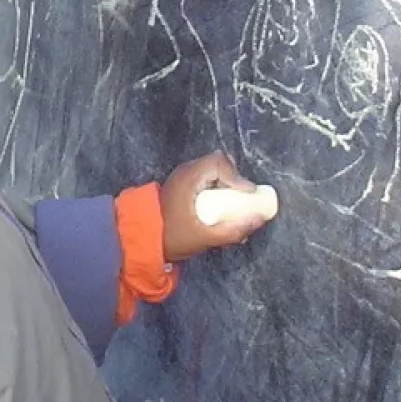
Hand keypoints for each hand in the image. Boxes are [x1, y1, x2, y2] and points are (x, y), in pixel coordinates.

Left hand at [159, 152, 277, 260]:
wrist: (140, 239)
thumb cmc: (172, 237)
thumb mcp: (205, 238)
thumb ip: (233, 230)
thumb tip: (260, 219)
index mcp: (189, 177)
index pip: (219, 162)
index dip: (237, 176)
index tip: (248, 195)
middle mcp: (185, 171)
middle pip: (217, 164)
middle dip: (234, 180)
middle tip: (242, 200)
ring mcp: (182, 177)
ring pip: (212, 171)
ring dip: (226, 186)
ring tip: (232, 208)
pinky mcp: (182, 186)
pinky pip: (205, 180)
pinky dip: (216, 190)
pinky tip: (219, 210)